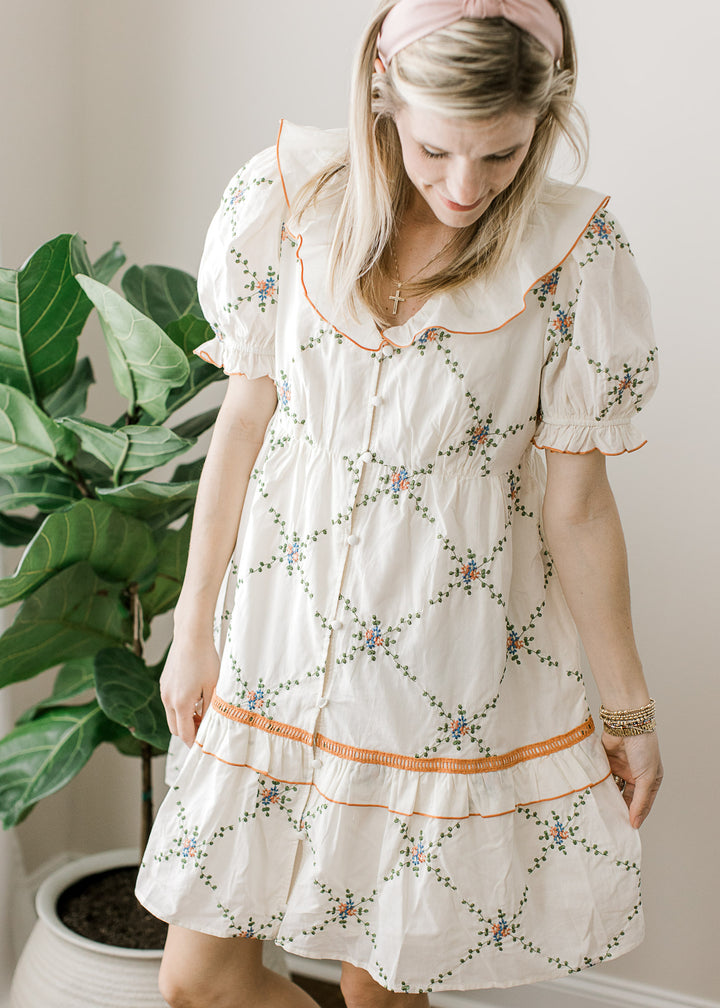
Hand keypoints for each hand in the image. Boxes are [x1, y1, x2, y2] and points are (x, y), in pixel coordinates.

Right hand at [159, 629, 219, 748]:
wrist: (191, 636)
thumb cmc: (205, 660)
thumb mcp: (213, 687)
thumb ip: (210, 709)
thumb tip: (209, 725)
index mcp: (181, 704)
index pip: (185, 734)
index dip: (195, 742)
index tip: (205, 744)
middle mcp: (168, 700)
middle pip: (175, 728)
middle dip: (188, 732)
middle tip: (205, 728)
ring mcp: (164, 691)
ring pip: (171, 715)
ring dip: (184, 719)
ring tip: (202, 710)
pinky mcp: (164, 682)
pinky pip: (170, 703)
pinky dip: (180, 707)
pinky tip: (194, 696)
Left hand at [602, 730, 662, 828]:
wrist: (626, 723)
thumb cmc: (643, 748)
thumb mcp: (647, 778)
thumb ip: (640, 801)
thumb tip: (635, 823)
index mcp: (650, 780)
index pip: (642, 804)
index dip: (635, 816)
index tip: (627, 829)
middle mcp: (635, 776)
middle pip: (626, 797)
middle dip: (619, 808)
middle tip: (611, 823)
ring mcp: (620, 768)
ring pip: (612, 788)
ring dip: (608, 797)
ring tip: (600, 812)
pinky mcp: (606, 762)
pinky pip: (602, 777)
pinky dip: (599, 785)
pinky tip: (593, 796)